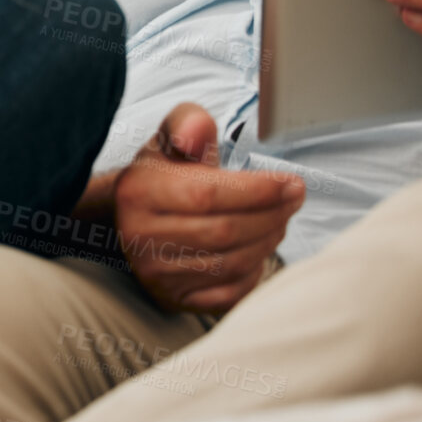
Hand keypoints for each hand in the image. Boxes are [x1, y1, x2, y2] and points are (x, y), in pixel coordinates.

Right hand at [114, 104, 304, 313]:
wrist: (127, 218)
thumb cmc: (161, 175)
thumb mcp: (170, 138)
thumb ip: (188, 123)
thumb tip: (198, 131)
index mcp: (139, 192)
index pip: (207, 194)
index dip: (257, 190)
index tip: (291, 183)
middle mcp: (141, 236)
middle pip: (224, 231)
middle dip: (271, 215)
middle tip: (293, 199)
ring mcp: (155, 273)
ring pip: (230, 263)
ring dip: (267, 241)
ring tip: (279, 220)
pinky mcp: (172, 298)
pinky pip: (227, 294)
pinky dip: (253, 274)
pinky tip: (259, 250)